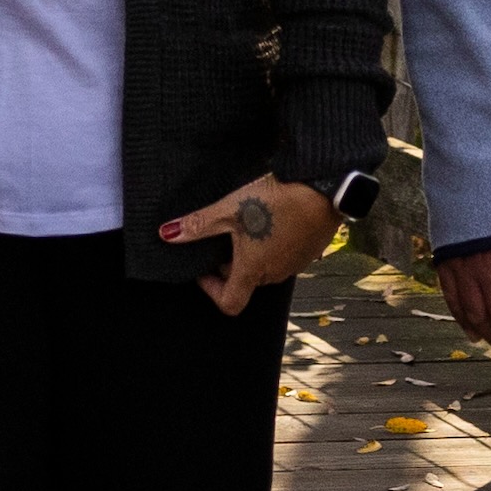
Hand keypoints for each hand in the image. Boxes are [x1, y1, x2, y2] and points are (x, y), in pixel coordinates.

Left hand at [158, 175, 332, 316]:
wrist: (324, 188)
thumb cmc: (275, 201)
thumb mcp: (229, 210)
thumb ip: (197, 225)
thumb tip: (166, 234)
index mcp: (253, 271)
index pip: (229, 303)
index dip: (211, 290)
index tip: (204, 268)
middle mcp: (275, 274)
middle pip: (245, 282)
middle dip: (230, 264)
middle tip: (223, 234)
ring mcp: (295, 264)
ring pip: (266, 267)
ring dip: (253, 253)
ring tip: (248, 221)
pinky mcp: (310, 251)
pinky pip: (285, 255)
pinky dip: (273, 244)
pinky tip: (272, 217)